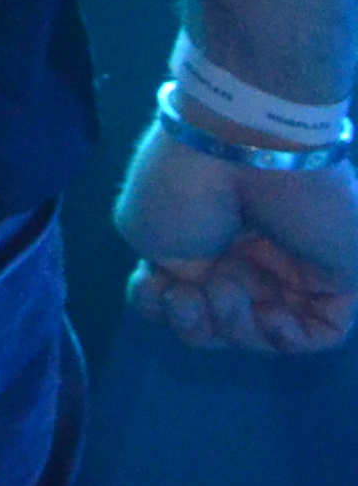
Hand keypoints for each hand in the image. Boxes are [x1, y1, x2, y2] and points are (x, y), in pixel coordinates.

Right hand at [119, 109, 357, 354]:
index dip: (162, 307)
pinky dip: (288, 336)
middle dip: (194, 323)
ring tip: (222, 288)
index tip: (154, 283)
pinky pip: (319, 332)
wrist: (239, 149)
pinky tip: (266, 312)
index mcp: (204, 240)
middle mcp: (249, 257)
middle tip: (184, 295)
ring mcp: (294, 268)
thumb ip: (168, 281)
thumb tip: (197, 293)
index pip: (183, 296)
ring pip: (265, 331)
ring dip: (234, 327)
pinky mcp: (339, 278)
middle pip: (221, 323)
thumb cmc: (184, 185)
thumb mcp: (146, 234)